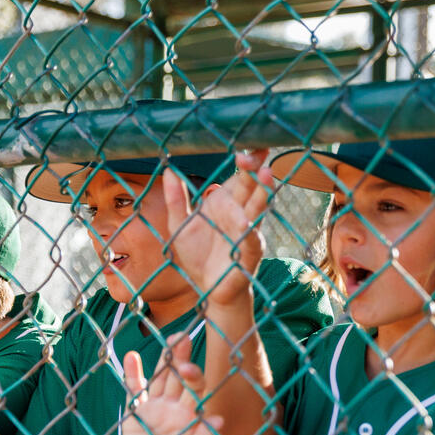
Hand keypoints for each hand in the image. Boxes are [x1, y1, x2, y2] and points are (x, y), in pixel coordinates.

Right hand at [122, 334, 221, 434]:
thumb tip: (219, 422)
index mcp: (192, 413)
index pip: (195, 388)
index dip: (193, 377)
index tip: (188, 368)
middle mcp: (176, 405)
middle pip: (178, 376)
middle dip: (180, 356)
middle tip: (182, 336)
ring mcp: (157, 406)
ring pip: (160, 378)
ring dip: (163, 359)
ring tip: (168, 337)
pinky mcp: (138, 413)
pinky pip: (135, 391)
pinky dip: (132, 375)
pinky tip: (130, 357)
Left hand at [163, 150, 272, 307]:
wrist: (209, 289)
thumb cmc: (197, 256)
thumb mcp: (178, 226)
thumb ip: (176, 200)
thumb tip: (167, 170)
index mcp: (224, 203)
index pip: (239, 178)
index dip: (245, 162)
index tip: (247, 145)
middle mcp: (240, 213)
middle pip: (251, 187)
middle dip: (255, 170)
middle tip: (256, 152)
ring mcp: (247, 232)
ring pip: (257, 208)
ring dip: (264, 192)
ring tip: (267, 174)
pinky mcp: (249, 253)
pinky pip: (251, 240)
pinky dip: (250, 231)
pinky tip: (247, 222)